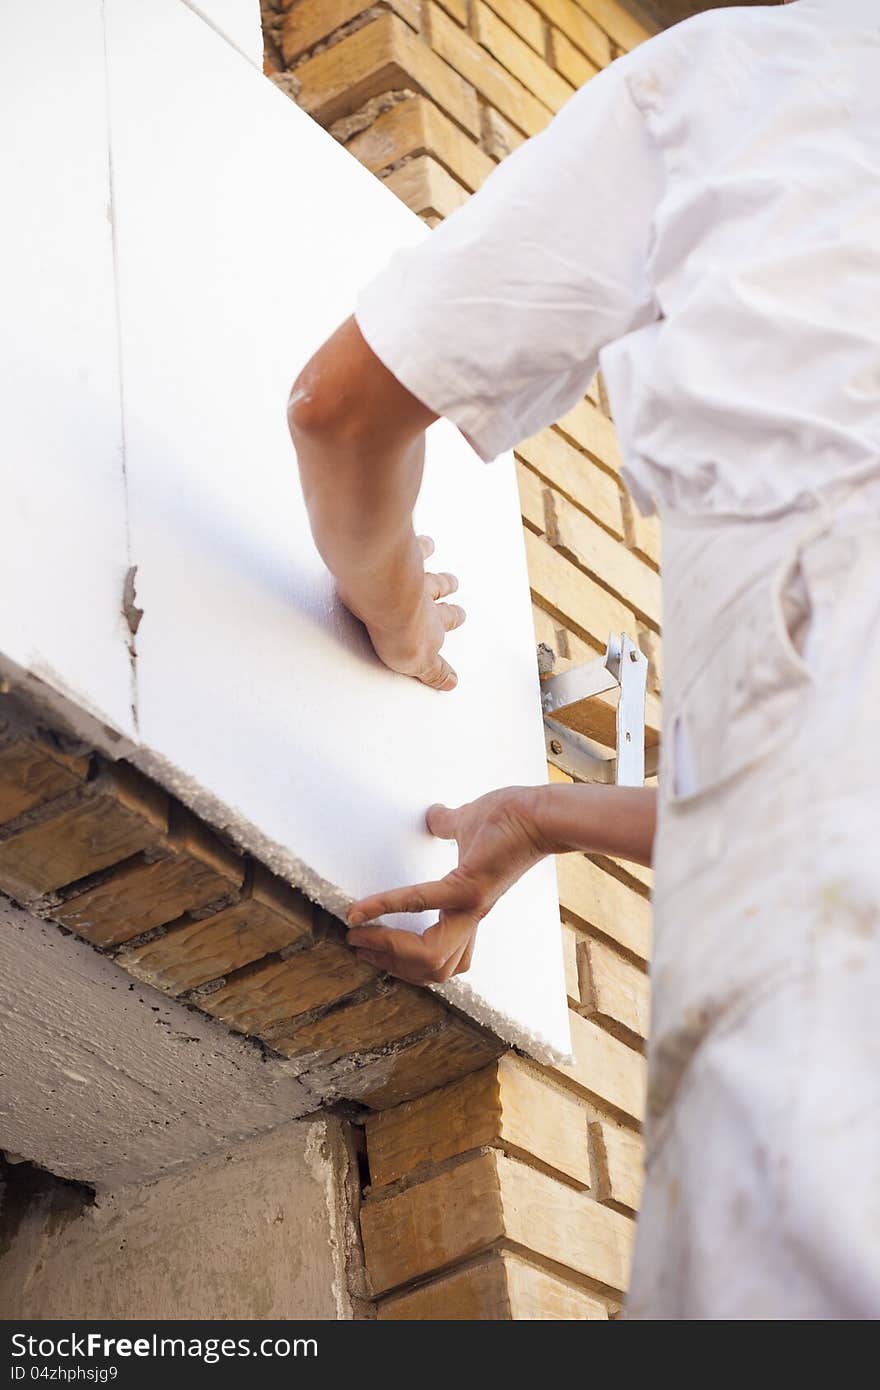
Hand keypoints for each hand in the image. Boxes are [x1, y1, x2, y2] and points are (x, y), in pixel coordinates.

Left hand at [342, 537, 465, 692]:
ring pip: (436, 580)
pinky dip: (426, 547)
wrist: (385, 598)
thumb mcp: (414, 662)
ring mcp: (417, 580)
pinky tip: (429, 544)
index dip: (451, 626)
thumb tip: (452, 682)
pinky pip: (419, 550)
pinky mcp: (404, 561)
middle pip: (444, 605)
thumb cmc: (395, 630)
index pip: (443, 631)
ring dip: (445, 581)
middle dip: (452, 607)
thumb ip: (432, 671)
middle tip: (459, 606)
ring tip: (451, 581)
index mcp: (431, 628)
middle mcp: (427, 602)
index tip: (459, 623)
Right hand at [346, 787, 546, 984]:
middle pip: (433, 969)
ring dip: (388, 949)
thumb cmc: (512, 818)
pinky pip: (421, 903)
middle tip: (359, 948)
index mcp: (467, 909)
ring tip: (360, 934)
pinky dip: (387, 906)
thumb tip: (433, 816)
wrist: (541, 812)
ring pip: (429, 955)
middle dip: (391, 964)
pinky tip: (363, 909)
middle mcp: (470, 916)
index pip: (439, 956)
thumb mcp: (469, 827)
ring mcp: (470, 905)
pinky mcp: (469, 887)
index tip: (369, 945)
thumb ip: (447, 824)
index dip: (404, 960)